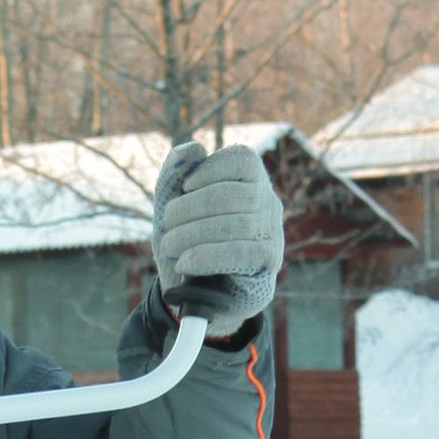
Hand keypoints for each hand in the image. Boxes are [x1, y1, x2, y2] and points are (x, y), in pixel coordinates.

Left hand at [152, 139, 282, 335]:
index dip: (211, 169)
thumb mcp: (172, 205)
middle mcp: (268, 203)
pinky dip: (207, 256)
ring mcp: (272, 232)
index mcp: (250, 181)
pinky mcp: (269, 261)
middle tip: (166, 225)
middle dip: (189, 208)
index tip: (185, 187)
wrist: (194, 289)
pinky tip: (186, 263)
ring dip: (192, 235)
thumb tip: (194, 149)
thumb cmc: (186, 240)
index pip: (243, 159)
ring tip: (169, 246)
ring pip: (234, 224)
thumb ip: (175, 172)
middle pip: (231, 194)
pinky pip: (241, 253)